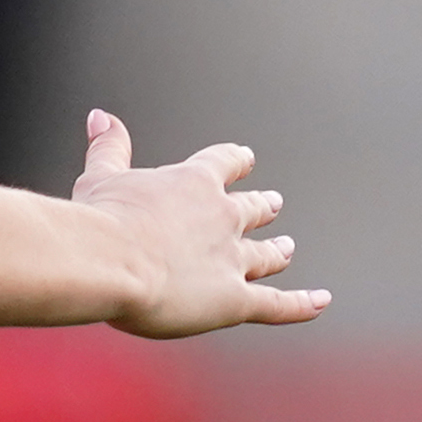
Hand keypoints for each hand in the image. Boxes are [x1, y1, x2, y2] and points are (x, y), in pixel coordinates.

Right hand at [80, 119, 326, 337]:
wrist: (110, 262)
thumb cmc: (101, 220)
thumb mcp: (101, 177)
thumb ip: (108, 147)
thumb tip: (100, 116)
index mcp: (194, 183)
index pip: (225, 163)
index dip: (237, 161)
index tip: (246, 158)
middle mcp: (222, 217)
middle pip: (252, 210)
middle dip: (264, 208)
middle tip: (275, 204)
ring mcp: (233, 259)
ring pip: (266, 255)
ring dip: (278, 251)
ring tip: (287, 248)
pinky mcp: (235, 301)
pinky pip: (277, 305)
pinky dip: (301, 304)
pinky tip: (321, 301)